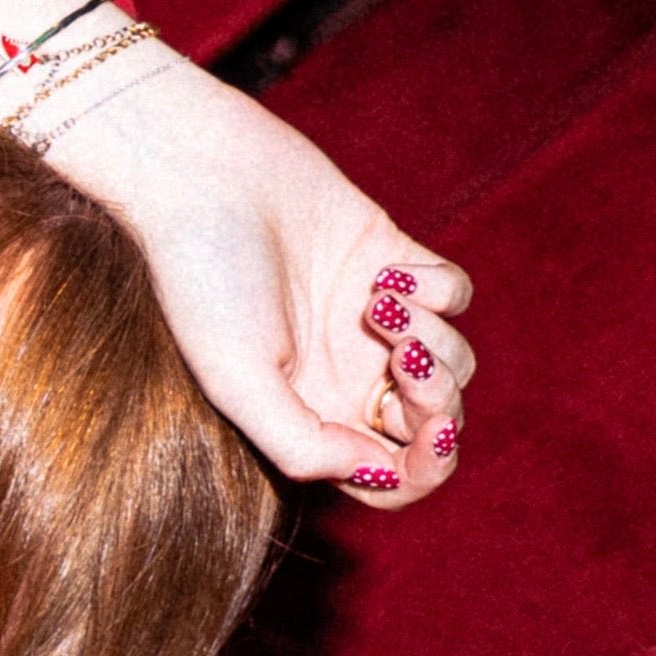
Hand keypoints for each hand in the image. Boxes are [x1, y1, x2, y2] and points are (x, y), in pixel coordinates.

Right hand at [43, 53, 473, 505]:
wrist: (201, 175)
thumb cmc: (202, 279)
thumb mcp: (236, 380)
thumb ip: (302, 444)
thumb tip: (377, 472)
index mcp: (306, 416)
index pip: (387, 480)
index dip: (424, 471)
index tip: (433, 435)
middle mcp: (343, 377)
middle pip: (430, 424)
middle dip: (436, 400)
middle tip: (402, 359)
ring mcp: (372, 321)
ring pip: (453, 360)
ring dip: (433, 338)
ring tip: (379, 303)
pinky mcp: (395, 261)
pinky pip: (454, 294)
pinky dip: (437, 288)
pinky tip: (388, 270)